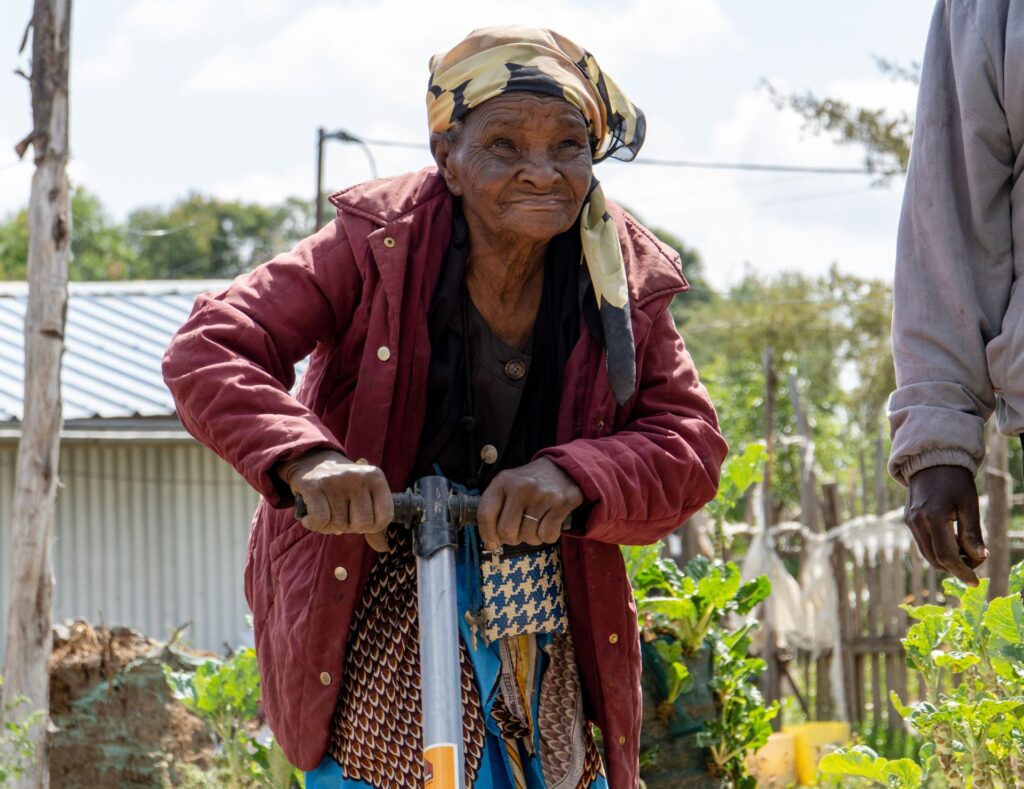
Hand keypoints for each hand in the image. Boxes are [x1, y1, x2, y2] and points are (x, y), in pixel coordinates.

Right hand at [276, 449, 392, 551]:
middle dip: (350, 527)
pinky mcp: (313, 486)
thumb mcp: (364, 494)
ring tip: (325, 511)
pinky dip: (313, 524)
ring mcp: (336, 480)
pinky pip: (320, 521)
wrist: (312, 461)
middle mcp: (358, 476)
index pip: (385, 517)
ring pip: (339, 525)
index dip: (371, 526)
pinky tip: (310, 517)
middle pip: (362, 524)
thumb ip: (375, 519)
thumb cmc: (342, 486)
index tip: (359, 518)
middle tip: (341, 514)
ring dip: (329, 526)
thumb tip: (382, 547)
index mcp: (376, 478)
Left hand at [476, 458, 582, 550]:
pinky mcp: (560, 503)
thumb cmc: (530, 484)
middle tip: (518, 532)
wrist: (563, 468)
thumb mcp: (508, 486)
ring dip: (531, 537)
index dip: (487, 534)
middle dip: (511, 538)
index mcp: (503, 481)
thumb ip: (495, 510)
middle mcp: (520, 487)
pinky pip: (547, 535)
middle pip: (506, 530)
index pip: (485, 514)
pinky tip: (548, 523)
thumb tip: (491, 544)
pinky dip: (547, 536)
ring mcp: (541, 495)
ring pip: (528, 536)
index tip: (492, 543)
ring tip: (535, 524)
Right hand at [905, 465, 988, 585]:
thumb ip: (973, 532)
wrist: (931, 461)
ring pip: (928, 554)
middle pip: (935, 560)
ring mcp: (910, 522)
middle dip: (956, 567)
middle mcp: (917, 522)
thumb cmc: (955, 481)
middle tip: (975, 563)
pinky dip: (938, 550)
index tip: (975, 582)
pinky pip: (923, 544)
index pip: (947, 556)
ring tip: (965, 551)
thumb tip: (980, 557)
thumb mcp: (969, 504)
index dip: (962, 571)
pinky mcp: (908, 520)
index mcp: (933, 517)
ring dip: (946, 560)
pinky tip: (952, 541)